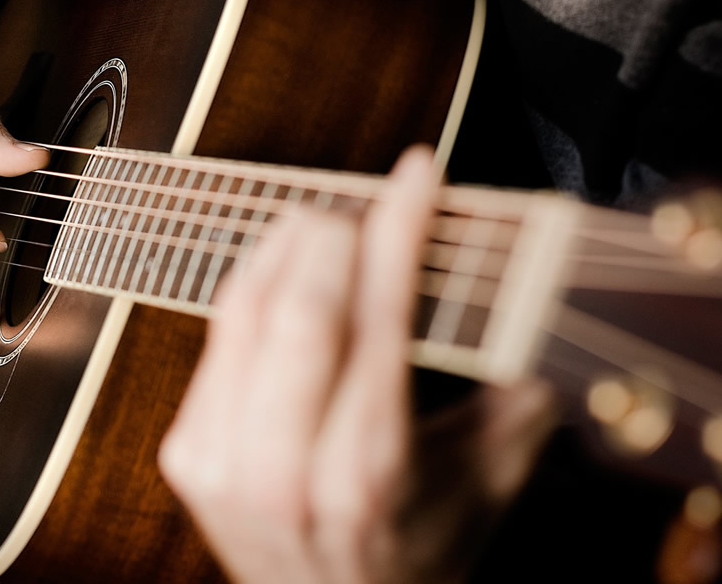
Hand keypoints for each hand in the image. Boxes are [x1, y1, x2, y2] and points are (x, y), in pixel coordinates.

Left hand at [159, 147, 555, 583]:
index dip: (398, 231)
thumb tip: (535, 310)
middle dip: (339, 232)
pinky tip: (286, 262)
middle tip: (374, 201)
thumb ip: (516, 403)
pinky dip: (254, 280)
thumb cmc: (411, 558)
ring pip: (245, 307)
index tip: (417, 175)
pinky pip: (217, 332)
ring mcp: (219, 459)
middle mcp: (280, 470)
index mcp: (365, 478)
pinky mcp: (185, 449)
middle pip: (299, 306)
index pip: (378, 320)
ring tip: (331, 220)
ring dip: (290, 245)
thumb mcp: (481, 491)